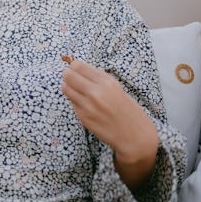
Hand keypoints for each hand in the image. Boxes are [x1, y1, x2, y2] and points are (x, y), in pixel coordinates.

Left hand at [61, 58, 158, 188]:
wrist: (135, 136)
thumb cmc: (128, 111)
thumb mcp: (117, 89)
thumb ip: (99, 79)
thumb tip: (79, 69)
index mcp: (107, 82)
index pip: (78, 66)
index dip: (74, 66)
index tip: (75, 69)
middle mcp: (96, 92)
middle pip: (68, 75)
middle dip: (68, 75)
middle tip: (71, 78)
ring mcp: (88, 105)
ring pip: (65, 88)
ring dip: (68, 87)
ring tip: (76, 90)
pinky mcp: (83, 117)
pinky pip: (72, 102)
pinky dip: (75, 101)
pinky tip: (84, 104)